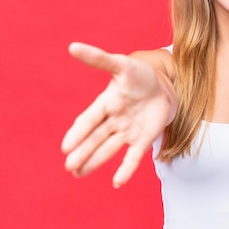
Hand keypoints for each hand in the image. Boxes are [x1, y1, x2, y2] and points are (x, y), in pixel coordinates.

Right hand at [61, 43, 174, 187]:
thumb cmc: (138, 75)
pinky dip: (126, 169)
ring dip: (94, 161)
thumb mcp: (121, 65)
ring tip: (78, 174)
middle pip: (95, 138)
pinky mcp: (143, 139)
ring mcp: (127, 131)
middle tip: (69, 166)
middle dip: (83, 152)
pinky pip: (133, 156)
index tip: (65, 147)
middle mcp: (113, 120)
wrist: (162, 85)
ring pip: (108, 149)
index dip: (78, 133)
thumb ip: (99, 59)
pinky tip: (117, 182)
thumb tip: (72, 46)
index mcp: (106, 103)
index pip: (89, 120)